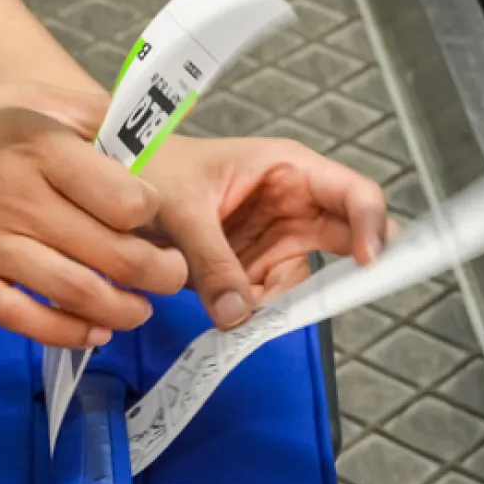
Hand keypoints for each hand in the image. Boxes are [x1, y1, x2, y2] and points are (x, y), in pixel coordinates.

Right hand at [0, 80, 187, 347]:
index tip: (156, 220)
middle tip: (171, 276)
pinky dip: (66, 333)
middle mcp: (18, 199)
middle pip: (115, 255)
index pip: (127, 200)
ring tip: (140, 308)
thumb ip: (88, 116)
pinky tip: (92, 332)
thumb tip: (145, 135)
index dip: (154, 216)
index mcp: (40, 150)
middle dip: (160, 275)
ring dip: (125, 311)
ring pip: (79, 293)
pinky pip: (24, 321)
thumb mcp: (23, 100)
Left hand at [140, 136, 397, 327]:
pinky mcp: (257, 269)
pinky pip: (275, 299)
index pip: (352, 193)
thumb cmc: (150, 169)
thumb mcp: (181, 208)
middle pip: (348, 238)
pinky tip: (234, 311)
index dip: (371, 224)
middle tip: (350, 294)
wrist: (113, 193)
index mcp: (288, 169)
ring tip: (249, 304)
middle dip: (351, 269)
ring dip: (287, 301)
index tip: (367, 260)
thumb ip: (211, 260)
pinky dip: (259, 313)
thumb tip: (238, 314)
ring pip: (310, 280)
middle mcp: (294, 205)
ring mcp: (278, 240)